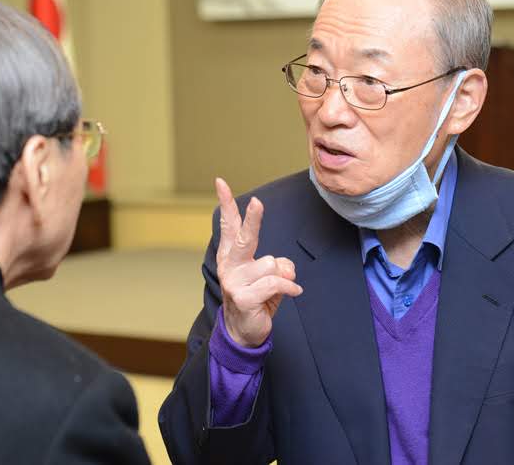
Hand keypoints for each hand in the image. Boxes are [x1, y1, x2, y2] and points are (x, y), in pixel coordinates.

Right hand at [215, 177, 302, 348]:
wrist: (244, 332)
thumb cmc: (257, 298)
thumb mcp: (266, 276)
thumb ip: (275, 264)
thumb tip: (283, 267)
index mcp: (230, 256)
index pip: (228, 225)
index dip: (226, 203)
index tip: (221, 182)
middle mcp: (228, 265)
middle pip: (244, 237)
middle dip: (253, 219)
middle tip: (257, 202)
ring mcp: (234, 282)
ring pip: (272, 264)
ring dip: (283, 276)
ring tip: (278, 288)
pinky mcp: (243, 298)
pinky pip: (276, 283)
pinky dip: (290, 288)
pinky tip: (292, 293)